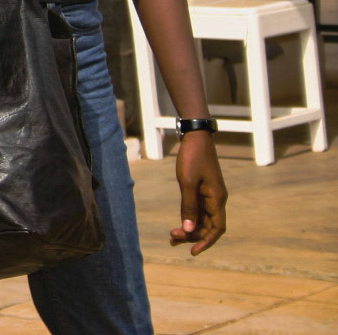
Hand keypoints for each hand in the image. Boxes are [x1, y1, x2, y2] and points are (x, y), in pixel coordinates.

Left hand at [170, 132, 226, 253]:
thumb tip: (188, 230)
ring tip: (171, 237)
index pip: (217, 229)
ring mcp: (209, 195)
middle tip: (172, 239)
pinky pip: (197, 210)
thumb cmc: (192, 158)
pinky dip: (188, 218)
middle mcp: (216, 200)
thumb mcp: (187, 182)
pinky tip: (178, 224)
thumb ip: (188, 206)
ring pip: (201, 219)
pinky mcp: (202, 190)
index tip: (193, 252)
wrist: (195, 138)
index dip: (207, 242)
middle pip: (208, 226)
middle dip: (192, 236)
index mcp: (217, 200)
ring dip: (189, 229)